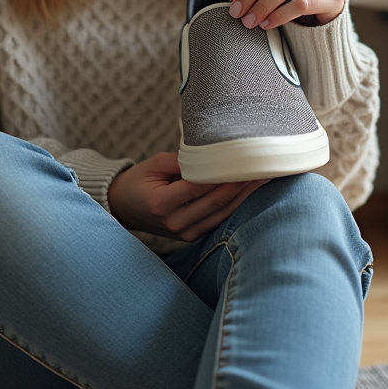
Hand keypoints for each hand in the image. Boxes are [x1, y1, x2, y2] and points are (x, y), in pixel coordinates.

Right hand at [107, 152, 266, 240]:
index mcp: (161, 203)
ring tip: (262, 179)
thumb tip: (212, 152)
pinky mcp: (191, 236)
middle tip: (261, 168)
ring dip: (244, 197)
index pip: (200, 186)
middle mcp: (175, 222)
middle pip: (216, 201)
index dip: (223, 174)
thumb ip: (181, 160)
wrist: (124, 207)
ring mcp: (184, 233)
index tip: (243, 160)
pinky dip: (234, 206)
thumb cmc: (139, 181)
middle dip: (241, 184)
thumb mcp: (153, 164)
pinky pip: (217, 220)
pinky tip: (248, 193)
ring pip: (222, 213)